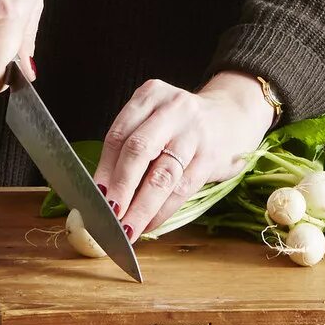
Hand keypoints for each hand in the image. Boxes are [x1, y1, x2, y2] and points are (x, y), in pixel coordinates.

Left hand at [95, 72, 275, 241]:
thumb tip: (102, 190)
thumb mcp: (155, 118)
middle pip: (139, 151)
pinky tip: (150, 224)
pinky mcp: (211, 157)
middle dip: (120, 188)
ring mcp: (194, 133)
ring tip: (127, 229)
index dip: (104, 168)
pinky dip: (163, 211)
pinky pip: (183, 189)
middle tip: (107, 216)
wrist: (232, 116)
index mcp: (150, 95)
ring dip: (141, 207)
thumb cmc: (181, 124)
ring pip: (162, 175)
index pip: (120, 134)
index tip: (92, 196)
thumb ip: (131, 144)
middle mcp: (172, 109)